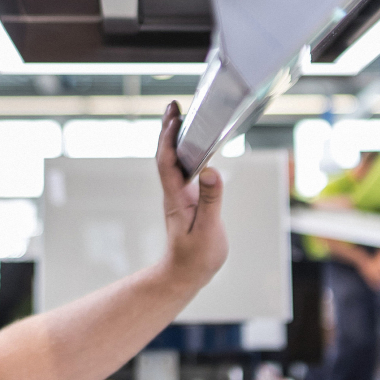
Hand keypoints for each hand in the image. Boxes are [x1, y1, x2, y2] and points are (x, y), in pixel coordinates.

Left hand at [156, 101, 228, 298]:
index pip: (167, 161)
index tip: (174, 117)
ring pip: (174, 160)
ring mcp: (180, 195)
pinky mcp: (188, 199)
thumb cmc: (196, 257)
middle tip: (174, 104)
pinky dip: (186, 151)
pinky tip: (194, 144)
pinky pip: (184, 169)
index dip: (168, 138)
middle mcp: (175, 192)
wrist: (184, 274)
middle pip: (167, 154)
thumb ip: (211, 201)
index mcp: (176, 197)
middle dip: (169, 128)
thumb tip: (212, 171)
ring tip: (181, 115)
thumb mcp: (207, 230)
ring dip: (176, 137)